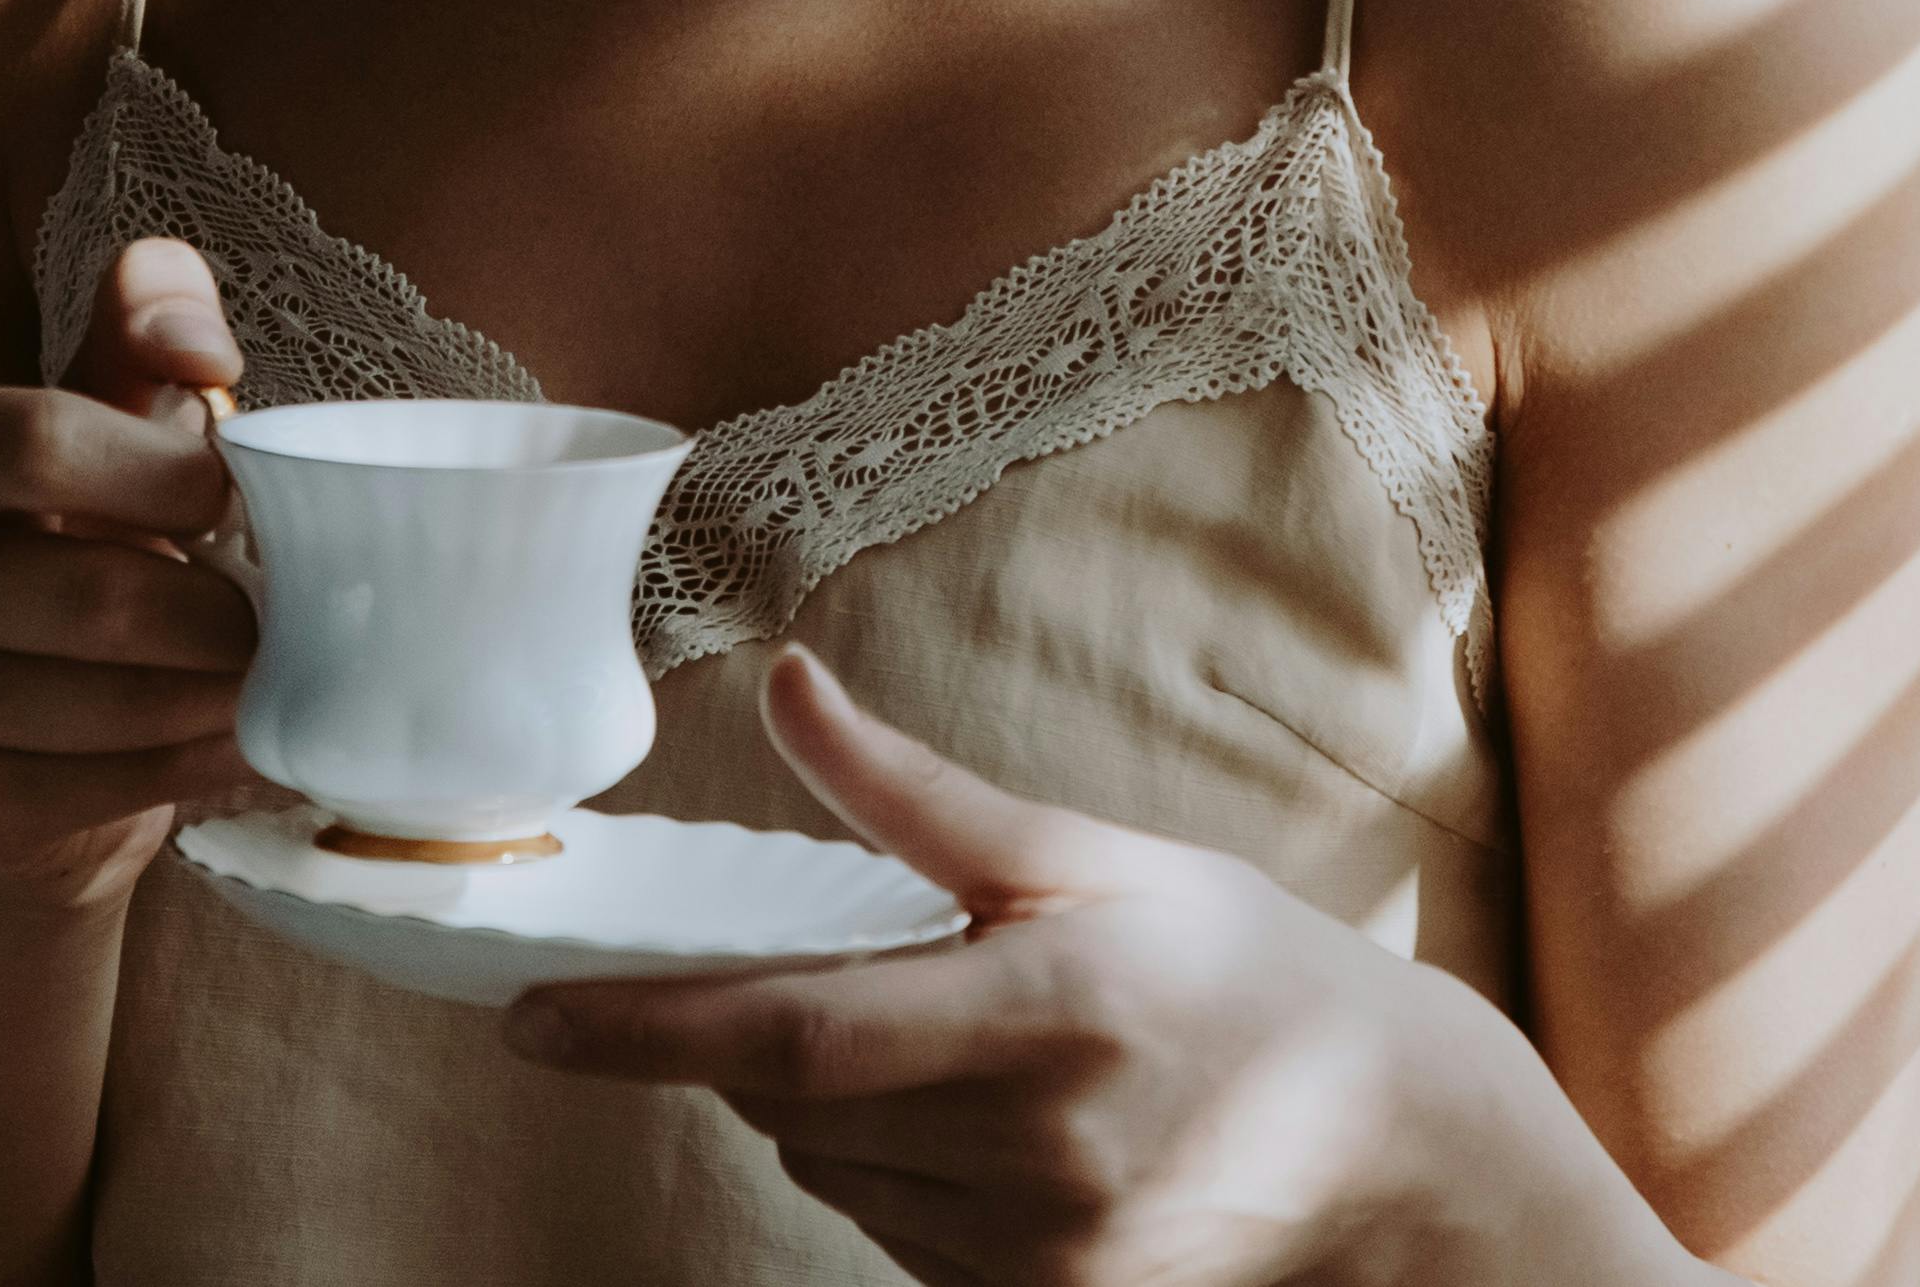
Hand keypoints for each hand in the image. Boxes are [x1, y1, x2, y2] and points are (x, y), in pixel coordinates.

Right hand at [0, 236, 260, 915]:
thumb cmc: (64, 543)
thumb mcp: (92, 420)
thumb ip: (140, 338)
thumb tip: (195, 335)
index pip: (40, 440)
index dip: (170, 472)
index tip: (249, 498)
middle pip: (89, 590)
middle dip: (220, 610)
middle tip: (296, 614)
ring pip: (104, 699)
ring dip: (224, 697)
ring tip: (288, 678)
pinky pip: (98, 788)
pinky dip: (199, 768)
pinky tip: (254, 746)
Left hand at [502, 651, 1606, 1286]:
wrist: (1392, 1143)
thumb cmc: (1243, 970)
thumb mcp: (1093, 855)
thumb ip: (922, 797)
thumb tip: (786, 688)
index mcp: (1041, 1014)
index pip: (788, 1035)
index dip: (641, 1032)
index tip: (527, 1019)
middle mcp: (1034, 1153)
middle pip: (793, 1110)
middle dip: (765, 1043)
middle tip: (828, 974)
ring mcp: (1041, 1254)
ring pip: (837, 1180)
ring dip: (834, 1113)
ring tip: (950, 1046)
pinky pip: (899, 1244)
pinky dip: (898, 1179)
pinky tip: (988, 1126)